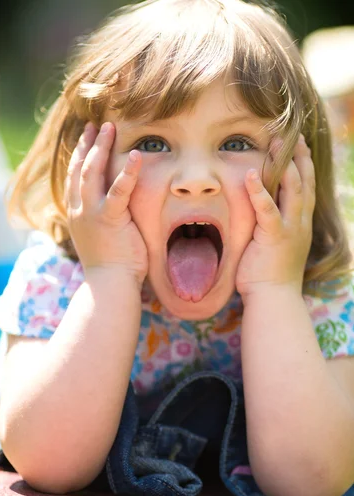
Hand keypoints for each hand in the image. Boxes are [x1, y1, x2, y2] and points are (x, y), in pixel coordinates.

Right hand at [64, 122, 147, 286]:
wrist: (109, 284)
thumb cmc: (110, 265)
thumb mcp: (100, 236)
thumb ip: (102, 218)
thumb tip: (113, 209)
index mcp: (76, 213)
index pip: (74, 178)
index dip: (79, 155)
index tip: (86, 138)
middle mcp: (78, 209)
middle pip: (80, 168)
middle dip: (88, 144)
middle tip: (97, 125)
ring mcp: (90, 213)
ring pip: (92, 172)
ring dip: (101, 147)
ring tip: (110, 128)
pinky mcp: (108, 219)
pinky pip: (117, 191)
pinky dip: (127, 172)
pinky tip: (136, 155)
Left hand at [236, 135, 315, 301]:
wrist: (273, 298)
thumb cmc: (268, 275)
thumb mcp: (274, 244)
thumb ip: (271, 224)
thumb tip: (260, 211)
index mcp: (301, 222)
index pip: (306, 186)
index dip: (303, 163)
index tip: (297, 144)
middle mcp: (300, 222)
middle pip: (304, 180)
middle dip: (297, 155)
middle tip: (288, 134)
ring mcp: (290, 228)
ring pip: (293, 189)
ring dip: (283, 164)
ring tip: (273, 144)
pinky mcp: (275, 237)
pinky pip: (268, 209)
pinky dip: (260, 192)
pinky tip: (252, 175)